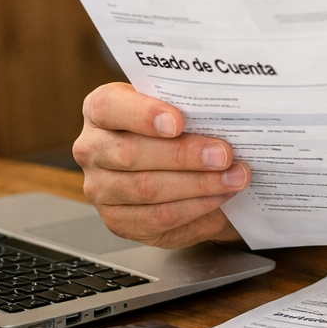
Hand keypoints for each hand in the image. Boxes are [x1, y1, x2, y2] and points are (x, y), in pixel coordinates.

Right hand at [73, 82, 248, 248]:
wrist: (181, 170)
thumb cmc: (178, 130)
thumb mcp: (180, 110)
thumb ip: (189, 108)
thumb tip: (223, 113)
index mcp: (102, 109)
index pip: (109, 107)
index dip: (142, 114)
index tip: (178, 121)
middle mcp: (93, 148)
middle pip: (131, 153)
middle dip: (184, 155)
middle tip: (223, 154)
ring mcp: (100, 188)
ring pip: (147, 188)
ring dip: (198, 184)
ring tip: (234, 177)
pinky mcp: (118, 220)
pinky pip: (158, 216)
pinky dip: (195, 207)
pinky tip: (220, 196)